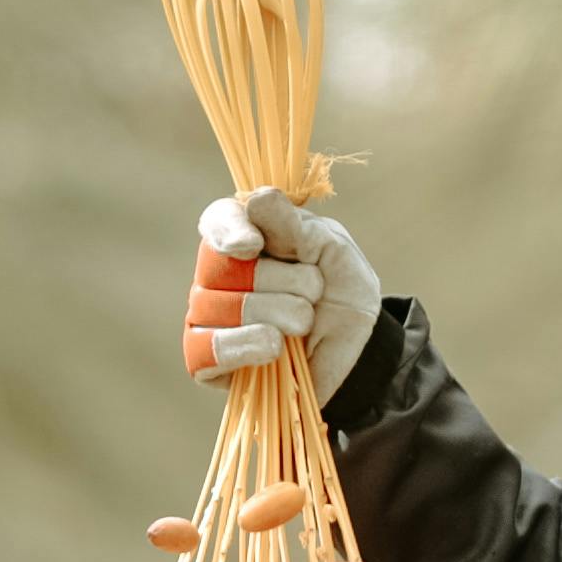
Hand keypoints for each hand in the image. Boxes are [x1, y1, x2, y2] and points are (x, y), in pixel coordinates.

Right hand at [191, 189, 382, 394]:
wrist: (359, 348)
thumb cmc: (339, 289)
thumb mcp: (330, 249)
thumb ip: (294, 226)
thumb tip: (255, 199)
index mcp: (243, 235)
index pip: (218, 220)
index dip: (230, 230)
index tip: (253, 245)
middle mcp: (215, 273)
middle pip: (222, 266)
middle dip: (283, 281)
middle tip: (314, 291)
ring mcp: (206, 316)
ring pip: (222, 307)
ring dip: (280, 314)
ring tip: (305, 322)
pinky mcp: (206, 361)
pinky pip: (203, 350)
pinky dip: (244, 347)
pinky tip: (274, 347)